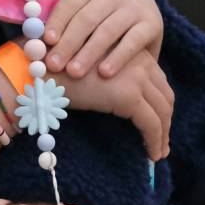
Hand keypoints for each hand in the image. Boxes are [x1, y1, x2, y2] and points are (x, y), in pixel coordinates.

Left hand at [39, 0, 163, 78]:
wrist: (142, 3)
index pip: (72, 1)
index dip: (58, 20)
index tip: (46, 41)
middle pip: (87, 19)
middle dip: (68, 43)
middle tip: (53, 64)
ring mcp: (134, 7)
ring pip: (107, 31)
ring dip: (88, 53)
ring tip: (73, 72)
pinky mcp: (151, 23)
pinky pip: (133, 42)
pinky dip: (118, 57)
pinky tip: (104, 73)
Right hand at [58, 51, 172, 159]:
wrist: (39, 70)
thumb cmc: (54, 68)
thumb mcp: (90, 66)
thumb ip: (110, 75)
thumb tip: (120, 99)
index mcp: (130, 49)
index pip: (156, 79)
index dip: (159, 102)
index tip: (157, 120)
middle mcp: (138, 59)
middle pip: (164, 94)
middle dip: (166, 119)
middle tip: (162, 141)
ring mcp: (136, 77)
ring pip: (162, 111)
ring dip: (163, 134)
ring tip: (159, 151)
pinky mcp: (129, 96)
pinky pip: (151, 124)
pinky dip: (155, 141)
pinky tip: (152, 155)